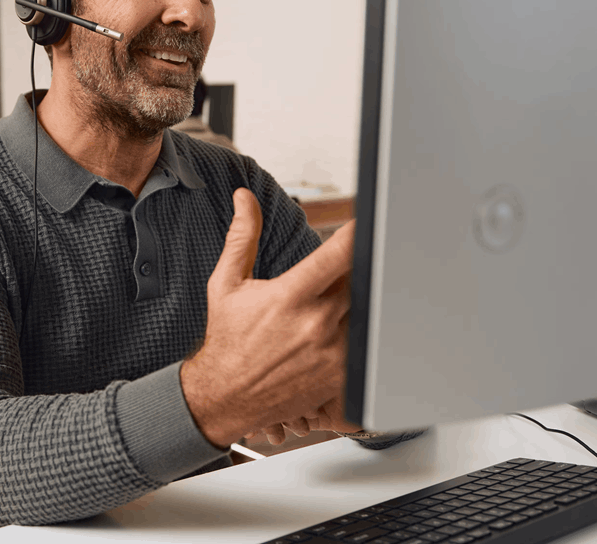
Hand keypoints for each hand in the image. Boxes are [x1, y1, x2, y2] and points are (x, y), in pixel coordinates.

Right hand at [181, 189, 353, 447]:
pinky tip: (352, 327)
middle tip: (361, 257)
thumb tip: (244, 199)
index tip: (371, 219)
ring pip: (368, 312)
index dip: (359, 234)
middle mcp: (315, 324)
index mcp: (289, 296)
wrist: (225, 396)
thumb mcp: (226, 283)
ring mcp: (332, 353)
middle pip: (362, 280)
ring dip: (364, 299)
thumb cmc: (227, 338)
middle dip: (361, 266)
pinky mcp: (341, 376)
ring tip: (353, 294)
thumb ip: (241, 237)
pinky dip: (364, 331)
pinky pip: (367, 345)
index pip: (338, 255)